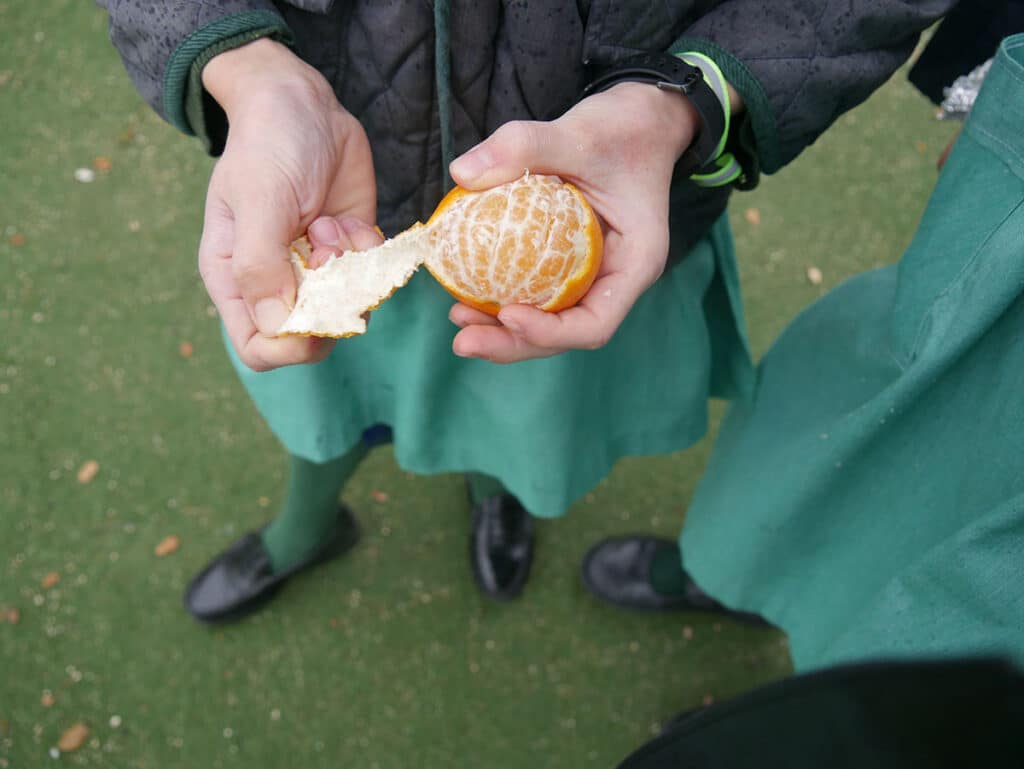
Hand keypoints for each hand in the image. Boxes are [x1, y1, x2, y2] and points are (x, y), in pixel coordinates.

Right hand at [198, 39, 376, 370]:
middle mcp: (275, 283)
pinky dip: (367, 251)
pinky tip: (348, 217)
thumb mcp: (258, 200)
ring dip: (349, 270)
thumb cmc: (267, 146)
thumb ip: (259, 265)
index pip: (258, 348)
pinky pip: (372, 279)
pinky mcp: (350, 252)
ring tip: (330, 223)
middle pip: (310, 338)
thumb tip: (276, 326)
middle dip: (329, 301)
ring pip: (348, 309)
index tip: (314, 311)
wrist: (302, 104)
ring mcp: (316, 270)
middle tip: (325, 250)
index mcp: (235, 279)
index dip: (289, 346)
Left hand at [446, 82, 700, 362]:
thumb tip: (461, 173)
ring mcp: (592, 275)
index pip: (596, 322)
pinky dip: (503, 297)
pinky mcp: (568, 263)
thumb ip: (524, 145)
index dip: (551, 331)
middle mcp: (614, 280)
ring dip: (502, 329)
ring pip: (548, 320)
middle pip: (565, 333)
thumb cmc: (623, 128)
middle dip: (514, 343)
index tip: (508, 314)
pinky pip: (537, 291)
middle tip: (464, 341)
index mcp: (634, 263)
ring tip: (458, 318)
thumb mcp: (580, 130)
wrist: (640, 120)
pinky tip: (465, 291)